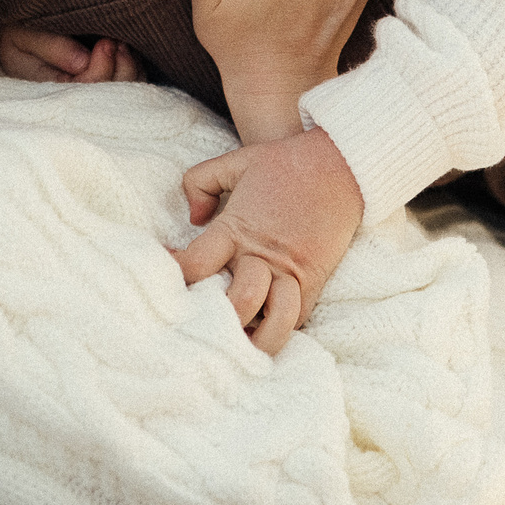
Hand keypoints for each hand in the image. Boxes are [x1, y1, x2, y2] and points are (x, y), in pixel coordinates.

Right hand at [0, 24, 144, 83]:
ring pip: (125, 94)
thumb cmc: (15, 36)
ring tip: (123, 44)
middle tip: (117, 40)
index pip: (87, 90)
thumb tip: (84, 61)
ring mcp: (90, 96)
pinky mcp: (102, 86)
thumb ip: (50, 47)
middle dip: (122, 68)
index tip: (105, 41)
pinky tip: (126, 51)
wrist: (12, 37)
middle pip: (112, 97)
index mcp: (52, 92)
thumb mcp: (21, 37)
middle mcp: (73, 99)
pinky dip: (134, 69)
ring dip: (131, 69)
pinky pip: (129, 87)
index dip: (102, 68)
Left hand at [171, 127, 363, 353]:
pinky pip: (295, 319)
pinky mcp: (313, 281)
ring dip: (251, 337)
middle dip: (215, 319)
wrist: (341, 165)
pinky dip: (277, 329)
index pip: (194, 265)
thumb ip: (200, 182)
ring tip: (233, 342)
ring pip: (270, 325)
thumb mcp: (235, 161)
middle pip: (233, 305)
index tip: (163, 274)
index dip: (174, 274)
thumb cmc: (284, 163)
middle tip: (199, 323)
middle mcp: (261, 257)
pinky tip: (260, 329)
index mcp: (236, 229)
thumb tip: (193, 218)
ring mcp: (290, 273)